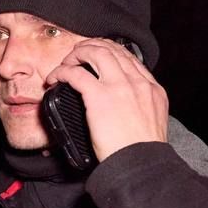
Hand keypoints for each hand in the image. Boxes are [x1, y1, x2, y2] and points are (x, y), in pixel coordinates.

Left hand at [45, 38, 167, 162]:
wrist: (139, 162)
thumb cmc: (141, 151)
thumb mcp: (151, 121)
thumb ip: (140, 107)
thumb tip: (123, 107)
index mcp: (152, 88)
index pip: (130, 58)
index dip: (111, 51)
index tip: (98, 54)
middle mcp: (137, 82)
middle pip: (113, 49)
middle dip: (93, 45)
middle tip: (79, 52)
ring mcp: (119, 86)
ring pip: (96, 53)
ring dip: (77, 54)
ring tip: (66, 62)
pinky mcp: (100, 96)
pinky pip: (76, 74)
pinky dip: (62, 72)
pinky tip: (56, 77)